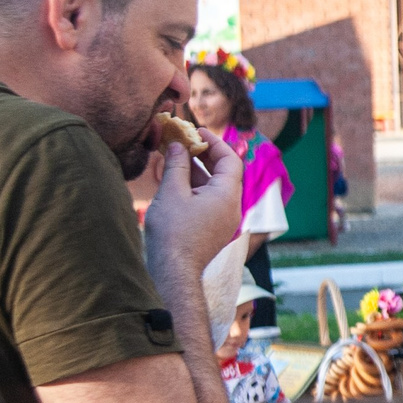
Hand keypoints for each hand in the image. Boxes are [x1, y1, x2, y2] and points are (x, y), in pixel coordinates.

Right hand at [142, 126, 243, 282]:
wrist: (174, 272)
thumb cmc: (173, 233)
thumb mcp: (171, 192)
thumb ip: (177, 165)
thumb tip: (179, 146)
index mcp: (227, 195)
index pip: (230, 159)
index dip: (214, 142)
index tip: (197, 130)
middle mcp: (231, 207)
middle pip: (224, 172)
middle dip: (204, 154)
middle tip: (184, 141)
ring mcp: (223, 219)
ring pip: (213, 187)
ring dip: (196, 171)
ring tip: (176, 157)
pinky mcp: (212, 228)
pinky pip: (207, 200)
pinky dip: (194, 187)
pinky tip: (175, 180)